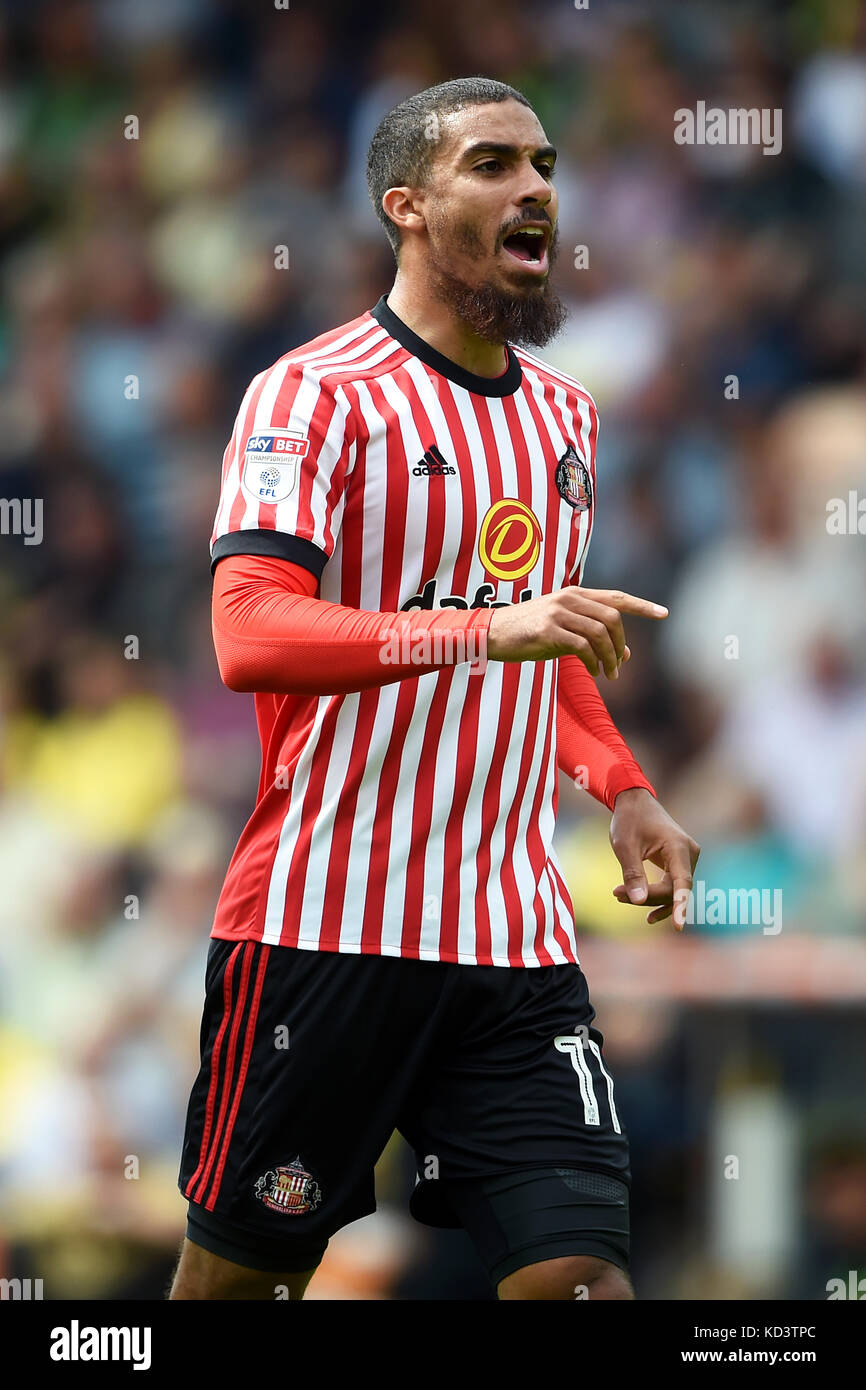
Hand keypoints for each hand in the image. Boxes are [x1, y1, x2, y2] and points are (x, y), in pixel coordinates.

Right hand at [486, 586, 667, 678]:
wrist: (492, 634)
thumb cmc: (528, 634)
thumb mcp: (564, 633)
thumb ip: (594, 639)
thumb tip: (627, 655)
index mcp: (574, 595)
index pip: (616, 597)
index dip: (642, 605)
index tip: (663, 614)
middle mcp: (568, 599)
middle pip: (613, 618)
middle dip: (621, 644)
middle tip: (619, 666)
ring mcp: (558, 612)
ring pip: (600, 632)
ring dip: (610, 657)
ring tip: (608, 674)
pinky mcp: (547, 629)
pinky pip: (582, 646)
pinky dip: (592, 661)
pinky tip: (591, 671)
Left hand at [609, 788, 700, 929]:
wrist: (634, 801)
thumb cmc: (629, 820)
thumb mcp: (624, 846)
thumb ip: (632, 873)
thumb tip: (637, 900)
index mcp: (678, 847)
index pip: (682, 883)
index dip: (680, 906)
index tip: (679, 927)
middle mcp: (689, 854)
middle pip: (674, 889)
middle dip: (648, 897)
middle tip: (616, 894)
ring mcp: (687, 859)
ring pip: (673, 890)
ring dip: (650, 898)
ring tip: (620, 896)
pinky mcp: (680, 863)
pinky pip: (672, 886)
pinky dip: (657, 895)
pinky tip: (645, 911)